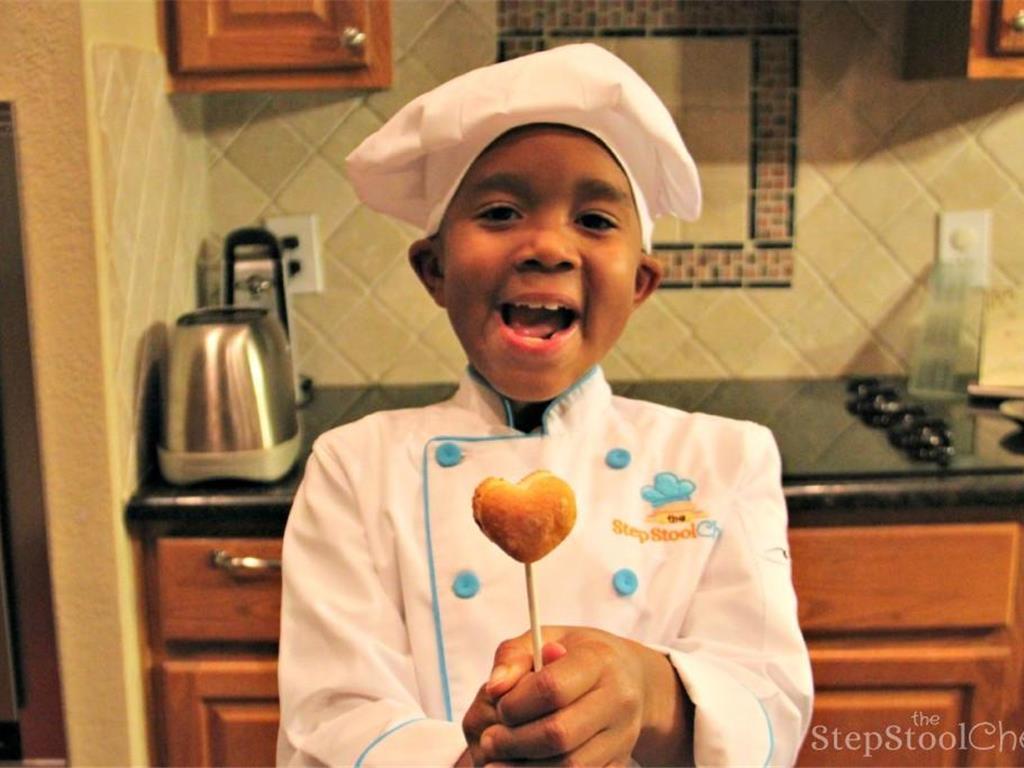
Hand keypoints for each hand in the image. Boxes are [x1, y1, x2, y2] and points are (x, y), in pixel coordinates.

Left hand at [463, 626, 690, 765]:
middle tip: (489, 740)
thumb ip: (514, 656)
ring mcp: (622, 736)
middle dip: (515, 742)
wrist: (631, 679)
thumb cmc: (579, 655)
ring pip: (570, 767)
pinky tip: (522, 767)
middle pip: (559, 734)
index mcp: (599, 661)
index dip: (516, 704)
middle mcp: (618, 700)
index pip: (552, 688)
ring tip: (497, 762)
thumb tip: (494, 688)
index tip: (498, 707)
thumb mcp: (548, 637)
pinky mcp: (618, 763)